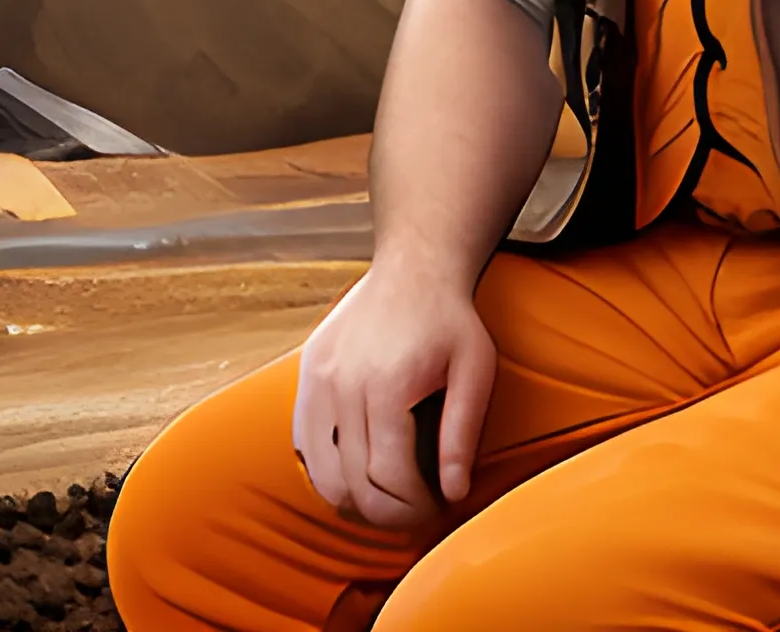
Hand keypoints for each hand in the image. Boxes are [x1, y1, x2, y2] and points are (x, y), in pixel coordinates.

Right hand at [292, 261, 495, 527]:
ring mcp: (317, 379)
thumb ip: (462, 433)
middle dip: (387, 512)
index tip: (435, 507)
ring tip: (387, 496)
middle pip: (353, 483)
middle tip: (413, 511)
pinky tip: (357, 467)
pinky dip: (326, 468)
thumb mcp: (476, 370)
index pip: (388, 478)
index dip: (413, 507)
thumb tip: (454, 493)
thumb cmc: (450, 320)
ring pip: (321, 473)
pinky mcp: (305, 374)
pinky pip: (304, 443)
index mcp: (387, 386)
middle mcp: (343, 385)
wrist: (414, 266)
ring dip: (353, 499)